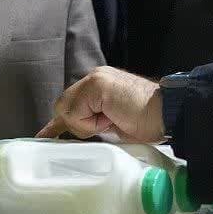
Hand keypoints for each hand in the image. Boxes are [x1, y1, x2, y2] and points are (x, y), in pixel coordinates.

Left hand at [38, 66, 164, 141]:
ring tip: (113, 120)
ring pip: (67, 111)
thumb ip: (92, 121)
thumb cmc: (147, 122)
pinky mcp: (96, 86)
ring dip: (86, 125)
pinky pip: (76, 114)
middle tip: (108, 124)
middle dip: (78, 125)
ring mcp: (95, 79)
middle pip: (63, 107)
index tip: (44, 136)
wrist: (168, 114)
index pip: (69, 104)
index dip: (58, 124)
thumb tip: (68, 132)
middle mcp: (95, 77)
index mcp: (99, 84)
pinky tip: (111, 117)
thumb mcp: (113, 123)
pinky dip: (90, 123)